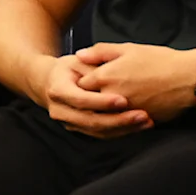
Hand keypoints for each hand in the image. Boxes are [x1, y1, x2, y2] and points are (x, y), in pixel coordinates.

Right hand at [36, 49, 151, 137]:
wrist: (51, 83)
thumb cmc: (68, 69)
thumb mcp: (78, 60)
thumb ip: (93, 65)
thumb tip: (106, 68)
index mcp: (58, 91)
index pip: (81, 100)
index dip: (102, 102)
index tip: (123, 100)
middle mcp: (61, 111)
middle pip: (91, 121)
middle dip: (119, 120)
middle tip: (142, 115)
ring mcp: (70, 123)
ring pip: (98, 131)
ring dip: (124, 129)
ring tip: (145, 122)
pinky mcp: (80, 130)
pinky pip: (102, 135)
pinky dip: (121, 132)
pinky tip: (138, 126)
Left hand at [68, 41, 195, 123]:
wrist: (189, 79)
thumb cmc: (160, 60)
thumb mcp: (129, 49)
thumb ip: (100, 52)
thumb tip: (79, 55)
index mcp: (106, 76)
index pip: (80, 86)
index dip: (81, 83)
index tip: (82, 81)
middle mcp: (111, 96)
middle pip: (89, 104)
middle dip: (88, 100)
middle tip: (91, 95)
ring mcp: (123, 112)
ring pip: (102, 117)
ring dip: (101, 113)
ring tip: (108, 105)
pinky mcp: (137, 122)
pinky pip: (119, 125)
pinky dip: (117, 122)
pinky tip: (120, 115)